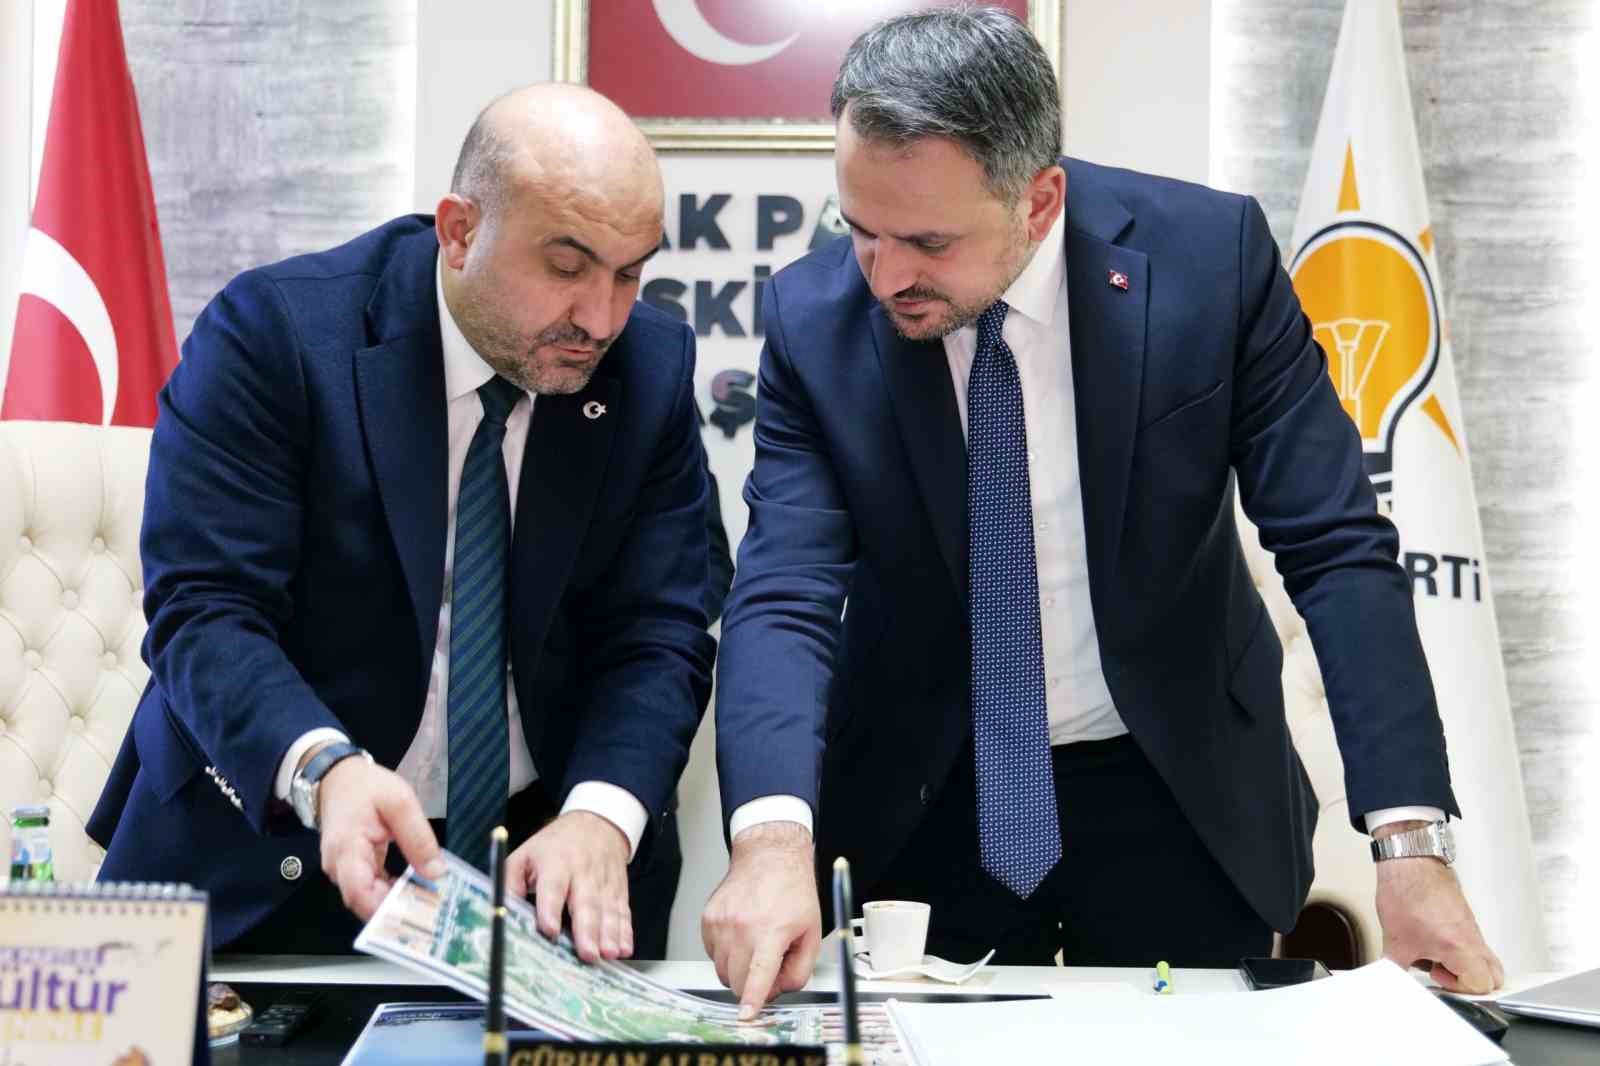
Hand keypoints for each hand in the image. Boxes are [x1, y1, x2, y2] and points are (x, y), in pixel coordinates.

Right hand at [316, 755, 444, 920]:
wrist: (338, 778)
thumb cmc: (365, 787)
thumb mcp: (400, 802)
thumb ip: (418, 837)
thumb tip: (436, 872)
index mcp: (347, 849)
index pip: (360, 893)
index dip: (386, 910)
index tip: (417, 913)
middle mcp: (339, 867)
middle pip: (365, 902)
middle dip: (398, 910)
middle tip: (432, 911)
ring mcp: (344, 871)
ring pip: (369, 899)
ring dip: (397, 904)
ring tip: (428, 903)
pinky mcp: (353, 869)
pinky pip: (371, 889)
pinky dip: (391, 893)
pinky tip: (415, 893)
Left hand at [506, 811, 632, 962]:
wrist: (596, 823)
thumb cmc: (554, 846)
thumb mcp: (525, 855)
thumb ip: (509, 884)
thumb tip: (498, 912)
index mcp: (555, 863)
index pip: (553, 887)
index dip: (551, 909)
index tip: (549, 930)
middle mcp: (583, 873)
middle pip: (586, 903)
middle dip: (587, 930)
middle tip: (588, 954)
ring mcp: (604, 882)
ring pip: (608, 910)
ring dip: (610, 934)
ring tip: (608, 954)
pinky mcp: (618, 890)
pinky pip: (623, 912)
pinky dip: (626, 931)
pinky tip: (624, 948)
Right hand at [701, 822, 820, 1020]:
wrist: (769, 857)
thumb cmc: (792, 890)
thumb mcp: (811, 932)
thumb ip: (800, 969)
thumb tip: (780, 990)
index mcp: (772, 930)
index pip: (759, 973)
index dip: (752, 998)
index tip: (746, 1015)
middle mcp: (743, 926)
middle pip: (736, 980)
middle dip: (750, 986)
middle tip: (768, 969)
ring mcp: (721, 922)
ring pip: (722, 970)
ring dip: (738, 970)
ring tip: (756, 946)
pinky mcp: (708, 919)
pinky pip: (712, 954)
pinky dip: (726, 954)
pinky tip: (742, 936)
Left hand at [1374, 825, 1503, 993]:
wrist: (1409, 861)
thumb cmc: (1408, 892)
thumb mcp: (1395, 940)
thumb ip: (1395, 966)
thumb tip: (1392, 978)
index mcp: (1461, 948)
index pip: (1482, 985)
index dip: (1461, 989)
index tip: (1438, 979)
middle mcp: (1472, 938)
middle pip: (1494, 975)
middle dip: (1470, 982)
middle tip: (1443, 974)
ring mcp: (1470, 926)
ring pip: (1481, 957)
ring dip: (1460, 964)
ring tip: (1432, 956)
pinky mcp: (1463, 916)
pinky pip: (1470, 941)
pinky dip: (1455, 948)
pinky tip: (1428, 940)